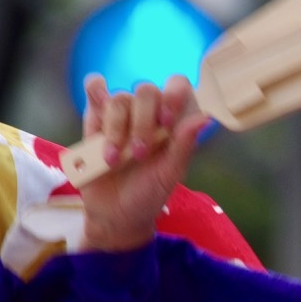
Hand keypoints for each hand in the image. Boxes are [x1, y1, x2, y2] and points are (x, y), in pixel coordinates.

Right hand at [79, 74, 207, 251]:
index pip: (177, 87)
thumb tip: (206, 118)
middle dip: (143, 121)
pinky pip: (94, 91)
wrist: (114, 213)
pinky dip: (94, 90)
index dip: (173, 95)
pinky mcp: (95, 120)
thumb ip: (184, 145)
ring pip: (119, 98)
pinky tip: (98, 101)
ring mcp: (121, 115)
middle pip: (146, 90)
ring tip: (114, 160)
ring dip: (117, 128)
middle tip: (140, 153)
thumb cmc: (149, 194)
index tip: (167, 122)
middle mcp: (148, 114)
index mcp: (172, 123)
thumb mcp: (169, 174)